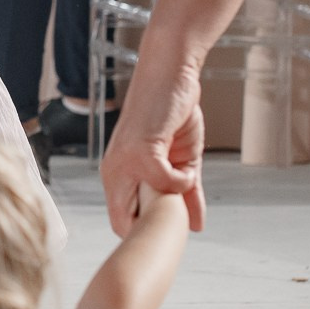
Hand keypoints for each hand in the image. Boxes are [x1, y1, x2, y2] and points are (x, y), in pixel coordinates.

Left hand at [99, 58, 206, 235]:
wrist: (170, 75)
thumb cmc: (170, 113)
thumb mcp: (180, 161)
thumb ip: (184, 192)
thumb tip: (195, 225)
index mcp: (116, 176)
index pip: (121, 223)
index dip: (146, 232)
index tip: (169, 233)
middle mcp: (114, 172)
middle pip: (126, 226)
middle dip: (156, 230)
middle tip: (179, 223)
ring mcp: (124, 164)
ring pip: (147, 209)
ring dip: (171, 206)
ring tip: (184, 195)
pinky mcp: (141, 152)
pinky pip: (168, 183)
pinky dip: (184, 181)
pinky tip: (188, 168)